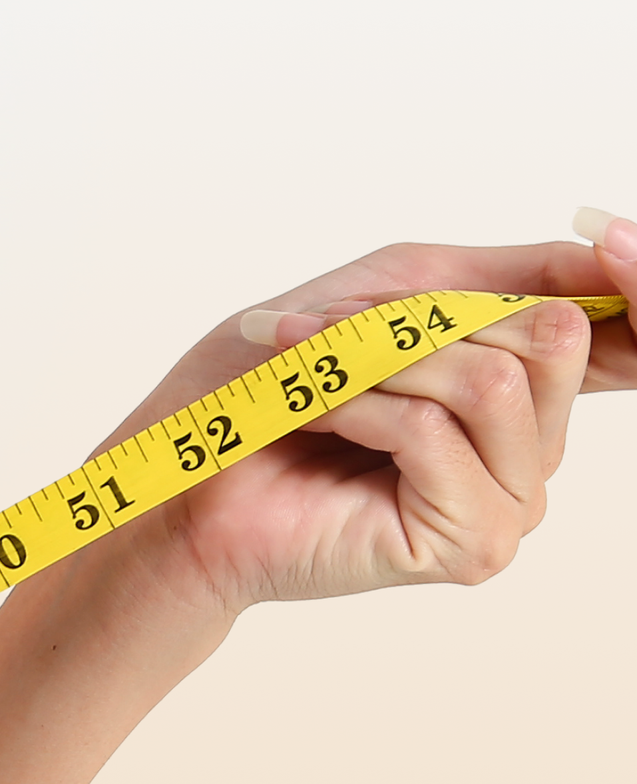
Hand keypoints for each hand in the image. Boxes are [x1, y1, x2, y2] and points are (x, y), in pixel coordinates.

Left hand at [97, 223, 632, 625]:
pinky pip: (438, 433)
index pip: (624, 333)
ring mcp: (508, 504)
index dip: (632, 279)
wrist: (190, 482)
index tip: (616, 239)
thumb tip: (611, 244)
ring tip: (312, 382)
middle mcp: (532, 452)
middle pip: (556, 334)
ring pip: (498, 379)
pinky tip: (319, 426)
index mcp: (527, 392)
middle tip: (326, 332)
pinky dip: (363, 410)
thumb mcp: (396, 294)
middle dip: (426, 316)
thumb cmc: (271, 392)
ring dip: (383, 360)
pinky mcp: (469, 545)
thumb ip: (510, 274)